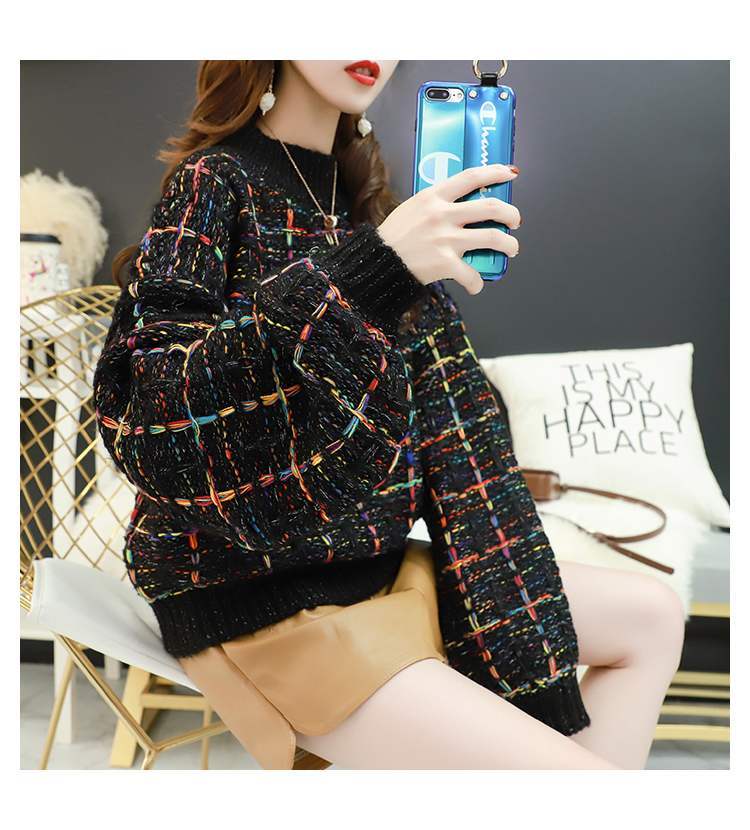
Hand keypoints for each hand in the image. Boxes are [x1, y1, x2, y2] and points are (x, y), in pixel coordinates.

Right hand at [377, 163, 520, 294]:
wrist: (377, 262)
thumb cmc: (394, 237)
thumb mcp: (412, 208)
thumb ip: (436, 204)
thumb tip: (462, 205)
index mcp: (433, 196)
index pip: (471, 177)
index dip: (495, 173)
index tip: (510, 174)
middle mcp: (442, 215)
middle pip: (490, 208)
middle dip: (511, 214)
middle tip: (515, 221)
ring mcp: (445, 239)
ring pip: (492, 238)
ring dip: (509, 245)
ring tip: (511, 249)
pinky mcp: (444, 263)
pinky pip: (472, 274)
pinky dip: (478, 282)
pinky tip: (476, 284)